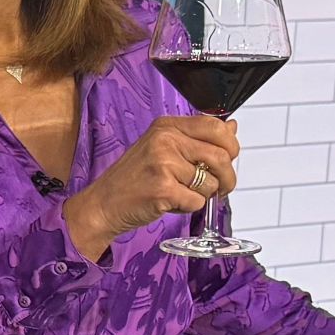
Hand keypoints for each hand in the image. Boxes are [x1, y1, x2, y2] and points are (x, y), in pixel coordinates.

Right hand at [65, 115, 237, 256]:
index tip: (227, 159)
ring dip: (203, 195)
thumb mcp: (162, 148)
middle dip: (227, 177)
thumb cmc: (133, 178)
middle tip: (220, 187)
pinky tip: (171, 202)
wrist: (103, 203)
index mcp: (167, 126)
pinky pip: (197, 202)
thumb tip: (232, 127)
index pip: (215, 126)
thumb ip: (197, 138)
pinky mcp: (163, 189)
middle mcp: (165, 140)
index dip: (230, 145)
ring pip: (210, 182)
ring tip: (181, 193)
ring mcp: (164, 164)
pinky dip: (188, 208)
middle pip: (220, 156)